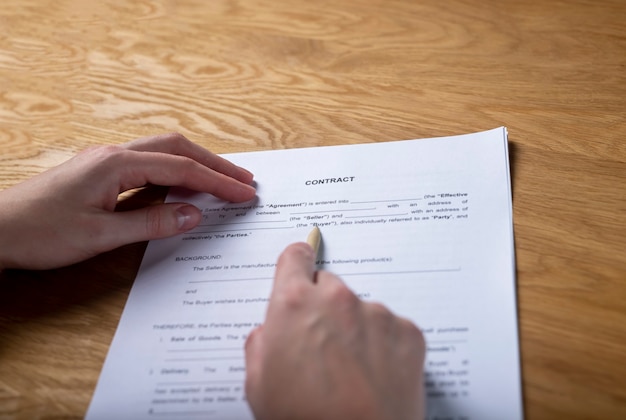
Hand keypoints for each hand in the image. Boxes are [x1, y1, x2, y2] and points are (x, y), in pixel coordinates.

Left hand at [0, 133, 255, 269]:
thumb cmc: (40, 232)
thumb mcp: (100, 235)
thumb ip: (151, 223)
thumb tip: (193, 215)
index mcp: (116, 164)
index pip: (181, 167)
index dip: (217, 181)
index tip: (245, 193)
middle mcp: (114, 154)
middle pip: (177, 147)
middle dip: (214, 163)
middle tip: (244, 181)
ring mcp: (106, 160)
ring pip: (163, 152)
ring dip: (196, 164)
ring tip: (223, 181)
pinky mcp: (101, 171)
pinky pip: (148, 164)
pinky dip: (175, 171)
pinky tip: (183, 186)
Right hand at [245, 243, 425, 419]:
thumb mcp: (258, 386)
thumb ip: (260, 345)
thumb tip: (268, 333)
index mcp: (293, 304)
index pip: (295, 257)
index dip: (295, 263)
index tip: (299, 264)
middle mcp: (337, 300)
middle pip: (328, 285)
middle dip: (322, 306)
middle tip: (320, 345)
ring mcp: (376, 315)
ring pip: (360, 309)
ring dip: (354, 328)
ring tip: (350, 372)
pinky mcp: (408, 333)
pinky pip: (390, 328)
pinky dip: (384, 345)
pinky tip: (374, 376)